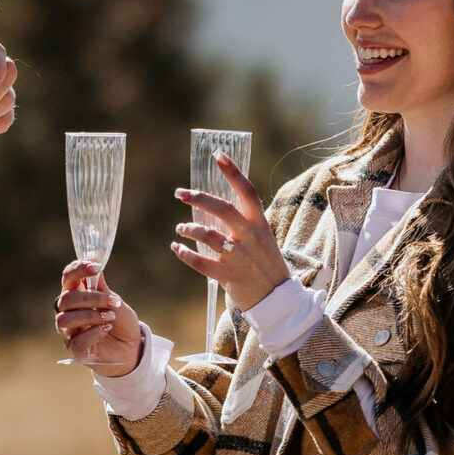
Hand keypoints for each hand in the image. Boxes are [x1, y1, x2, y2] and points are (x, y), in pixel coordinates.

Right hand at [55, 260, 144, 375]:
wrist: (132, 347)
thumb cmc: (121, 322)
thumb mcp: (116, 302)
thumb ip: (103, 288)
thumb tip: (95, 268)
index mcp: (77, 296)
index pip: (68, 278)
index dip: (78, 269)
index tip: (96, 267)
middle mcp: (69, 313)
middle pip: (66, 299)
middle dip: (91, 298)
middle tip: (113, 302)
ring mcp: (70, 332)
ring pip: (65, 320)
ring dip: (91, 316)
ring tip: (110, 317)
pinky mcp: (76, 351)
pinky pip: (77, 341)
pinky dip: (93, 333)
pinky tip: (106, 330)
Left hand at [170, 155, 288, 310]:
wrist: (277, 299)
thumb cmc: (265, 264)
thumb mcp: (262, 237)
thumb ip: (244, 222)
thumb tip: (217, 205)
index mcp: (259, 223)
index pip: (247, 191)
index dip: (233, 172)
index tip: (218, 155)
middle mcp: (250, 237)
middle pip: (222, 209)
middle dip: (198, 198)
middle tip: (180, 193)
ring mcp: (239, 257)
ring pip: (208, 236)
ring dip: (189, 229)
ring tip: (180, 229)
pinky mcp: (229, 276)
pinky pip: (201, 263)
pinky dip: (185, 254)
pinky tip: (176, 249)